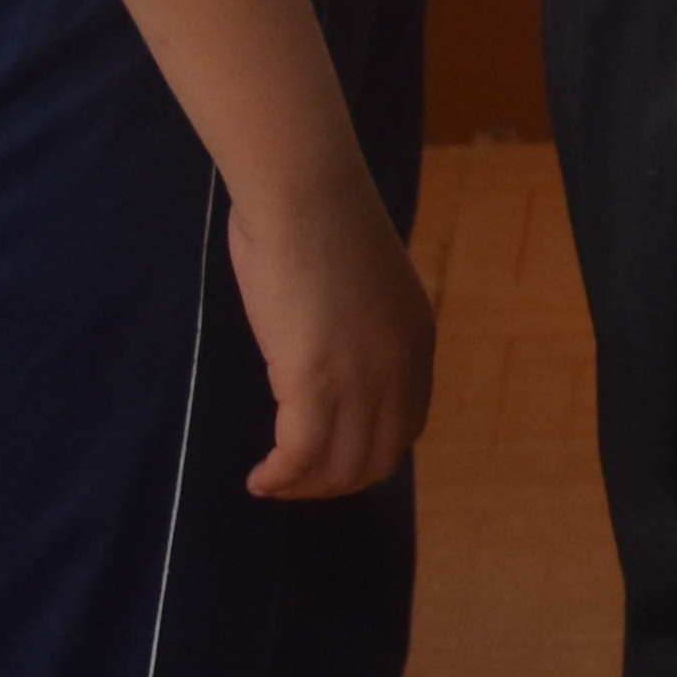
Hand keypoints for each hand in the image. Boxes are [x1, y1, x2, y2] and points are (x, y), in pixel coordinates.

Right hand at [228, 163, 433, 500]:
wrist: (304, 190)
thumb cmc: (318, 218)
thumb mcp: (362, 285)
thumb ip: (359, 327)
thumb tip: (329, 354)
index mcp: (416, 343)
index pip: (404, 429)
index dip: (364, 456)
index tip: (326, 459)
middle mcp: (401, 369)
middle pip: (376, 460)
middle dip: (333, 482)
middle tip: (293, 480)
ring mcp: (362, 379)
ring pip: (340, 468)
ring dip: (304, 486)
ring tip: (271, 482)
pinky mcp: (315, 381)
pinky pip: (299, 455)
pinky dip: (279, 476)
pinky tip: (259, 477)